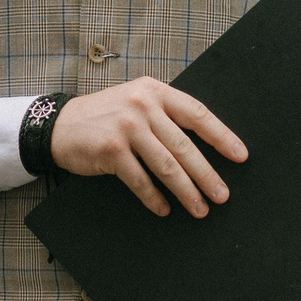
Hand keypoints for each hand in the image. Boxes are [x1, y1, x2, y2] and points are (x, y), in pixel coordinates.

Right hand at [49, 76, 248, 217]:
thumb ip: (165, 114)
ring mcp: (127, 127)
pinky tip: (164, 209)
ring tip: (200, 209)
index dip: (222, 136)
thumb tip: (204, 145)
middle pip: (185, 146)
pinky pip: (141, 180)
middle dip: (207, 174)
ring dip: (186, 192)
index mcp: (156, 91)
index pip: (197, 114)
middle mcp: (143, 106)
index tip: (240, 156)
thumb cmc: (106, 116)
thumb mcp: (136, 101)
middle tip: (222, 195)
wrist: (60, 124)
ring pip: (166, 166)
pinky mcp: (111, 150)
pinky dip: (154, 198)